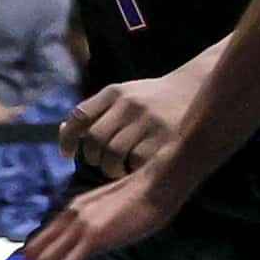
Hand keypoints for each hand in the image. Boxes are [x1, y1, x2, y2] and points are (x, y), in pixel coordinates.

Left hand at [13, 159, 181, 259]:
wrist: (159, 184)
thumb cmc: (143, 198)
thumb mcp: (108, 212)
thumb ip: (93, 225)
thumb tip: (89, 243)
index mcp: (70, 211)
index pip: (39, 241)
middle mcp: (67, 217)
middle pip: (34, 253)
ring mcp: (79, 226)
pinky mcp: (93, 237)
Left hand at [59, 74, 188, 178]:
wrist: (198, 89)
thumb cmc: (152, 101)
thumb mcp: (123, 97)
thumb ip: (94, 112)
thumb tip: (61, 131)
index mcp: (114, 92)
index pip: (79, 116)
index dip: (68, 138)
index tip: (68, 154)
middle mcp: (129, 104)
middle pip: (94, 140)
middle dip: (92, 158)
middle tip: (102, 163)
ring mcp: (148, 121)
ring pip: (112, 154)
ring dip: (109, 168)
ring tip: (118, 169)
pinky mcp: (165, 138)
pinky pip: (135, 162)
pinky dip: (131, 170)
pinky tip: (136, 168)